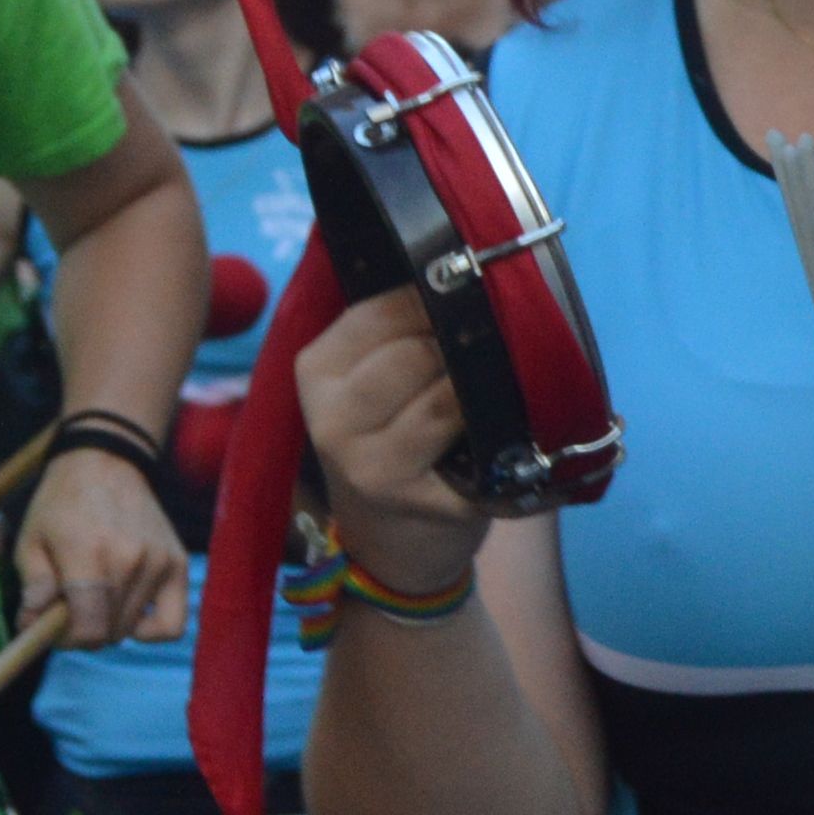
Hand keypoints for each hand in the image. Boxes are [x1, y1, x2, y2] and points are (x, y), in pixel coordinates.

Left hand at [15, 447, 188, 647]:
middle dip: (83, 631)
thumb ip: (32, 587)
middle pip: (109, 633)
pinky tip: (131, 614)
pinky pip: (172, 625)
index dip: (67, 640)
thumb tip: (33, 625)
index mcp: (89, 555)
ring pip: (132, 628)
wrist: (105, 462)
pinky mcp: (176, 564)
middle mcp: (130, 561)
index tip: (54, 627)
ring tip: (95, 596)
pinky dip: (150, 630)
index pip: (88, 630)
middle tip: (69, 608)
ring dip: (110, 624)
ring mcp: (158, 563)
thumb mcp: (30, 540)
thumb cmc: (60, 504)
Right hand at [290, 292, 491, 603]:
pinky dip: (495, 426)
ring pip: (444, 392)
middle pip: (416, 349)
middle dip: (462, 347)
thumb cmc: (392, 446)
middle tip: (486, 356)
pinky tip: (497, 430)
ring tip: (491, 391)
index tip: (466, 306)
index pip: (383, 308)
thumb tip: (459, 266)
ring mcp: (367, 464)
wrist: (389, 548)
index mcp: (316, 371)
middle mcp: (331, 418)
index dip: (436, 300)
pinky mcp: (412, 500)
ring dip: (481, 386)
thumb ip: (396, 333)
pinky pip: (469, 439)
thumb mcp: (369, 386)